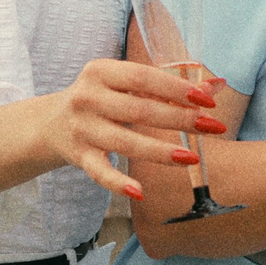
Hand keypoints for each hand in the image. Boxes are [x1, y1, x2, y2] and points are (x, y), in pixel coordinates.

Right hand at [42, 58, 225, 200]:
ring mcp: (81, 128)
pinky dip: (118, 183)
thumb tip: (216, 84)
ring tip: (191, 158)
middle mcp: (88, 98)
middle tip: (213, 127)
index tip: (207, 100)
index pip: (143, 78)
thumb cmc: (101, 99)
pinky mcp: (77, 156)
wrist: (49, 124)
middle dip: (180, 119)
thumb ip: (166, 85)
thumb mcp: (124, 85)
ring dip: (160, 152)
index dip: (176, 88)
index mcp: (101, 71)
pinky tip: (141, 192)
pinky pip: (100, 172)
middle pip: (139, 110)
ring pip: (125, 142)